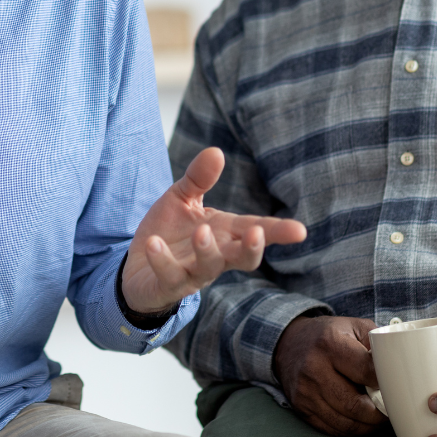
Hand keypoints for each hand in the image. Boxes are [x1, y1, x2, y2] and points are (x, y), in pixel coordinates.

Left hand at [120, 147, 306, 312]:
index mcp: (224, 234)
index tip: (300, 231)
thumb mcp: (182, 199)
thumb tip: (216, 151)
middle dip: (252, 248)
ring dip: (207, 251)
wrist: (136, 268)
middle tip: (256, 233)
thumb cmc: (169, 232)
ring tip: (200, 231)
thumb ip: (199, 178)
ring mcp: (192, 274)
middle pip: (243, 258)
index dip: (278, 231)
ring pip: (208, 269)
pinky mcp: (167, 285)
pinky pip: (169, 276)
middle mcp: (216, 257)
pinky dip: (162, 260)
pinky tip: (154, 243)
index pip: (256, 230)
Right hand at [272, 313, 386, 436]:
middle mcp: (314, 369)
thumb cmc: (328, 336)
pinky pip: (333, 429)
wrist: (288, 344)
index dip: (386, 383)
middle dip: (380, 413)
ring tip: (379, 417)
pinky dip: (352, 430)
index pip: (366, 371)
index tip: (396, 387)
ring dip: (368, 425)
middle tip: (391, 409)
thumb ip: (377, 344)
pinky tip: (361, 421)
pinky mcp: (301, 408)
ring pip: (346, 422)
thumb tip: (398, 369)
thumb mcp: (353, 327)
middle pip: (356, 404)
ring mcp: (305, 392)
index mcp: (330, 344)